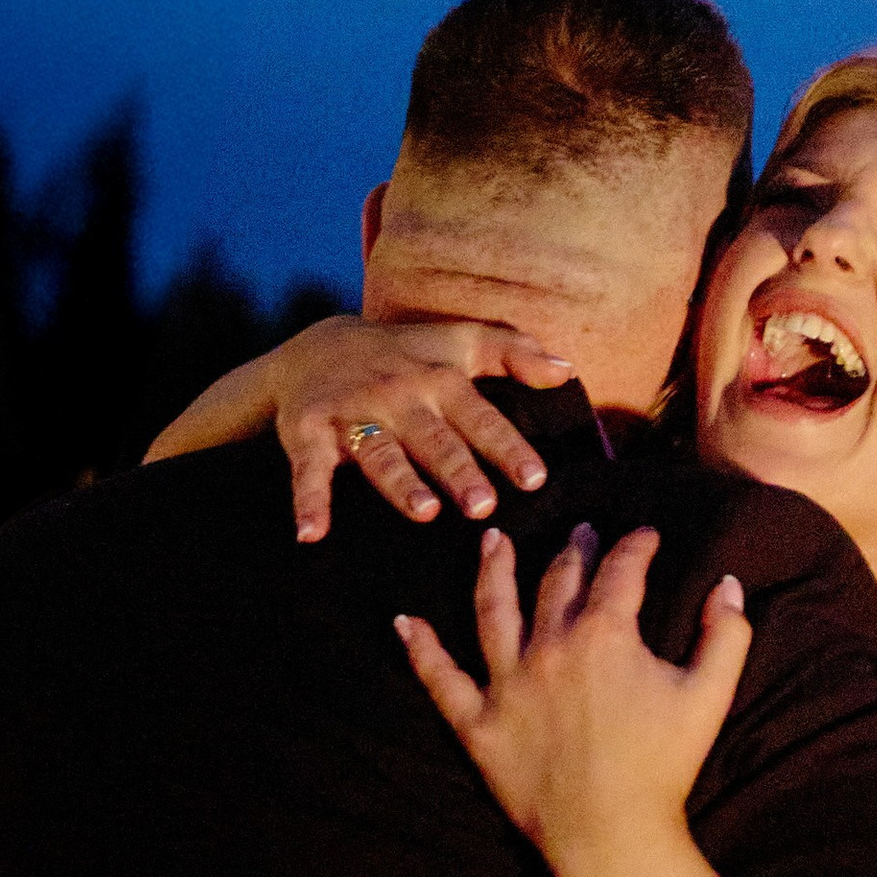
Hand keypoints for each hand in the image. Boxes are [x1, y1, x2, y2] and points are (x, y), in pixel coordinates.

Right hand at [269, 312, 576, 539]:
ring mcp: (353, 413)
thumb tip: (567, 372)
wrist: (318, 346)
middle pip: (433, 437)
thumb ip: (514, 353)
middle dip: (458, 469)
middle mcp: (399, 395)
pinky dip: (309, 501)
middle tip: (483, 506)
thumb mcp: (460, 342)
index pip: (479, 416)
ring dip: (400, 482)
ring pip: (379, 451)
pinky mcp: (308, 432)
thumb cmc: (406, 353)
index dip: (506, 446)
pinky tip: (312, 534)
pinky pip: (308, 469)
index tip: (535, 478)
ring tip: (424, 512)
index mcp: (439, 379)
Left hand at [398, 525, 752, 876]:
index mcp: (604, 635)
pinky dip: (422, 650)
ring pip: (493, 611)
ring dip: (493, 570)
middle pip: (559, 582)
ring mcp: (508, 686)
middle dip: (573, 550)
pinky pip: (442, 682)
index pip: (620, 571)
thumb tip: (730, 583)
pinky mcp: (479, 727)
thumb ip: (725, 634)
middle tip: (580, 532)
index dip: (635, 545)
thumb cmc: (663, 767)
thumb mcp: (709, 696)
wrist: (611, 839)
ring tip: (491, 538)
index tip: (644, 535)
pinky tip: (404, 623)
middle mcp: (549, 648)